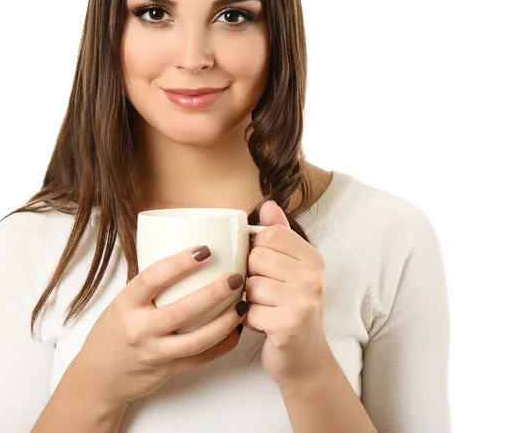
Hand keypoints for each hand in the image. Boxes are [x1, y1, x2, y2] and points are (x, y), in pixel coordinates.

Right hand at [74, 245, 247, 408]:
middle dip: (214, 293)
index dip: (180, 263)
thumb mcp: (123, 302)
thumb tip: (188, 255)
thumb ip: (150, 284)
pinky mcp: (168, 370)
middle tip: (236, 277)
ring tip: (243, 304)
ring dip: (225, 322)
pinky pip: (201, 359)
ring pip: (197, 340)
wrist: (100, 377)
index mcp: (126, 303)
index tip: (205, 249)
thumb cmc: (114, 331)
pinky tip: (236, 329)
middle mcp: (139, 328)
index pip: (152, 278)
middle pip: (182, 310)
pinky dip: (223, 344)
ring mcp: (154, 352)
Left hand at [242, 200, 329, 395]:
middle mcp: (313, 276)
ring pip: (250, 284)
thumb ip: (279, 235)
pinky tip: (264, 325)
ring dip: (250, 300)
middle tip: (266, 293)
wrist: (305, 360)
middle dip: (251, 276)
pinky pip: (249, 311)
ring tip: (266, 309)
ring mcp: (303, 301)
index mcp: (313, 258)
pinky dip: (250, 320)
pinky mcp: (289, 325)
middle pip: (256, 257)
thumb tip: (268, 203)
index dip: (257, 250)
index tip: (266, 268)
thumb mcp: (291, 268)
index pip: (269, 234)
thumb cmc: (291, 308)